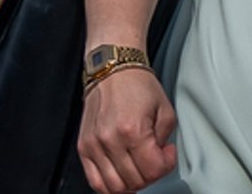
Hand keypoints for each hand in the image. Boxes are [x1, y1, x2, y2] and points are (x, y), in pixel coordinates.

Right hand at [76, 67, 177, 192]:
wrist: (112, 69)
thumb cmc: (137, 84)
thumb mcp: (165, 109)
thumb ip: (164, 139)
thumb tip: (159, 158)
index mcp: (133, 130)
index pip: (153, 170)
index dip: (166, 165)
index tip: (167, 154)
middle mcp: (110, 140)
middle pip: (135, 181)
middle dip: (150, 175)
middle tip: (155, 160)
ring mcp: (94, 145)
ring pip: (114, 187)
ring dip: (132, 184)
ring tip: (139, 168)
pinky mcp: (83, 147)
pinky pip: (95, 181)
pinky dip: (110, 186)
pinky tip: (121, 176)